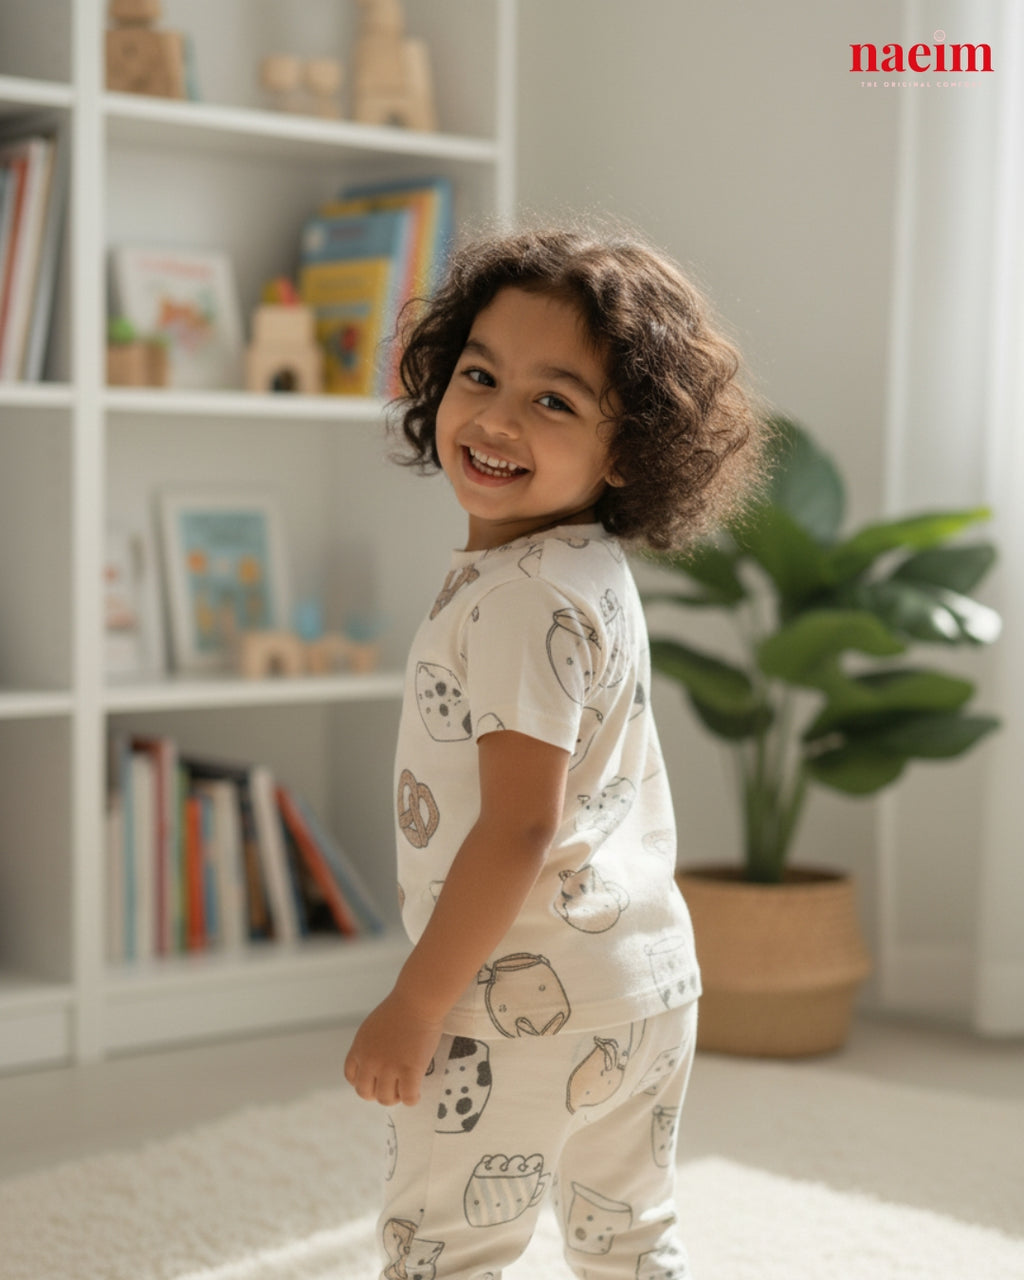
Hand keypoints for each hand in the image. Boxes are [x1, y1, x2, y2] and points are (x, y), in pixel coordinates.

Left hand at [344, 987, 443, 1106]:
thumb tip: (378, 1063)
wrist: (417, 1000)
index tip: (375, 1082)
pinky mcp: (409, 1070)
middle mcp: (370, 1060)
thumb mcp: (373, 1027)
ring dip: (396, 1097)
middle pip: (365, 1092)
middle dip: (378, 1093)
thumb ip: (371, 1046)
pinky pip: (408, 1098)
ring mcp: (389, 1067)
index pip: (351, 1077)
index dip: (364, 1083)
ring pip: (386, 1099)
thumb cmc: (402, 1008)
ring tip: (406, 1089)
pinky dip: (412, 1099)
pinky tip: (417, 1092)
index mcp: (359, 1048)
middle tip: (392, 1088)